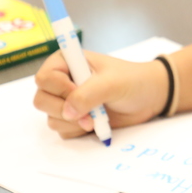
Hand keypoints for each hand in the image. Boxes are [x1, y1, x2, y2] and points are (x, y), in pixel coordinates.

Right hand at [33, 50, 168, 137]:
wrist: (150, 98)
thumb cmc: (133, 81)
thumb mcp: (112, 83)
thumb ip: (88, 94)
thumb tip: (67, 112)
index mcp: (67, 62)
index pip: (44, 77)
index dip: (59, 89)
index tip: (78, 92)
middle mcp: (62, 81)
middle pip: (42, 100)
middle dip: (64, 110)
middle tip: (88, 113)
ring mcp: (67, 101)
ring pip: (50, 118)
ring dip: (73, 122)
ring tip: (97, 118)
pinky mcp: (74, 119)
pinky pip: (62, 130)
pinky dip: (77, 130)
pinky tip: (96, 124)